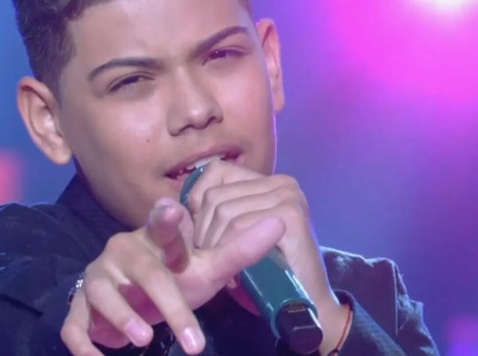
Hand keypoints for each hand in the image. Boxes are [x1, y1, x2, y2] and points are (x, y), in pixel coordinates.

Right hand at [60, 196, 285, 355]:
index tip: (173, 211)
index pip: (162, 224)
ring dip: (122, 318)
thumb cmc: (176, 275)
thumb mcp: (208, 267)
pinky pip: (74, 324)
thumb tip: (281, 223)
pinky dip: (85, 343)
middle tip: (194, 341)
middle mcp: (124, 251)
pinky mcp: (80, 305)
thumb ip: (240, 250)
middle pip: (146, 274)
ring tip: (144, 339)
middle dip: (169, 306)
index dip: (166, 219)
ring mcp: (99, 276)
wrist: (135, 295)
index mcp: (156, 238)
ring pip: (102, 294)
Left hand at [185, 160, 350, 353]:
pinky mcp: (290, 216)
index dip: (198, 201)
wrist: (307, 305)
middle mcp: (281, 183)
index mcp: (269, 181)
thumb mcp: (237, 234)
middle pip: (216, 196)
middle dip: (204, 232)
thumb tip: (171, 203)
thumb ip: (218, 211)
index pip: (216, 172)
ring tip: (226, 268)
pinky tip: (235, 273)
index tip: (200, 233)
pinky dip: (229, 251)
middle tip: (214, 259)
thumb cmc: (265, 273)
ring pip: (224, 212)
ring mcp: (288, 197)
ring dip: (215, 245)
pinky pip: (239, 227)